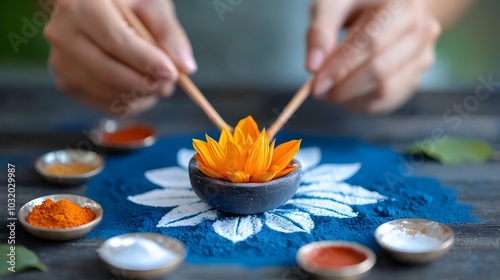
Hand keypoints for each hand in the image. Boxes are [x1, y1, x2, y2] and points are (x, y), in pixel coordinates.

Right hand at [44, 0, 196, 116]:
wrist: (97, 10)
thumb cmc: (128, 3)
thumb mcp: (151, 4)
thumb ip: (169, 33)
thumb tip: (185, 67)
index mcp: (79, 4)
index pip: (115, 41)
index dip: (146, 62)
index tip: (171, 73)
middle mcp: (61, 33)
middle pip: (109, 71)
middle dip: (146, 84)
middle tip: (170, 83)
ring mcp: (60, 61)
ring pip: (107, 92)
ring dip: (141, 96)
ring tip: (158, 83)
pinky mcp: (67, 83)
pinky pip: (105, 103)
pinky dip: (131, 102)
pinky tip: (141, 88)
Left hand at [307, 0, 440, 113]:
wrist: (382, 8)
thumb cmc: (354, 4)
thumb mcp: (333, 5)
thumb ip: (320, 31)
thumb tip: (313, 66)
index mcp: (403, 5)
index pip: (371, 41)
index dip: (341, 65)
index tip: (316, 82)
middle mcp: (422, 29)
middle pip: (380, 68)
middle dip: (344, 84)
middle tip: (318, 91)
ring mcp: (423, 54)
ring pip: (386, 88)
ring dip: (353, 94)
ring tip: (329, 89)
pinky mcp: (416, 76)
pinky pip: (388, 98)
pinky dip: (363, 99)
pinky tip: (346, 89)